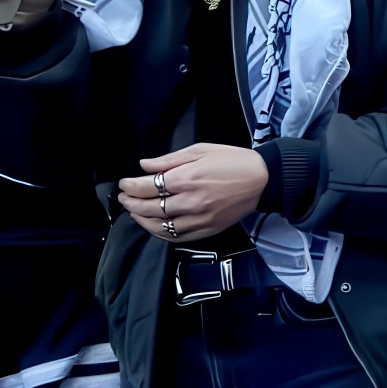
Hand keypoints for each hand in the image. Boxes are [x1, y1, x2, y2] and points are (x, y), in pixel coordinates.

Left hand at [117, 143, 267, 242]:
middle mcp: (191, 201)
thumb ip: (170, 159)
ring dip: (142, 221)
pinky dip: (160, 233)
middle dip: (131, 203)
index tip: (124, 184)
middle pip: (149, 208)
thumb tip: (144, 165)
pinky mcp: (208, 229)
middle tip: (123, 198)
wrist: (263, 179)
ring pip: (160, 227)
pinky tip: (154, 226)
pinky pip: (177, 237)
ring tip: (134, 213)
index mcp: (188, 178)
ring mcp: (199, 219)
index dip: (130, 186)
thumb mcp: (201, 150)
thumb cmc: (233, 160)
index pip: (148, 186)